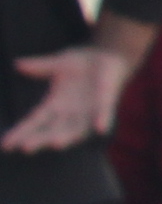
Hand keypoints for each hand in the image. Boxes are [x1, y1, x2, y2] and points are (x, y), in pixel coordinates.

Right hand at [6, 35, 139, 151]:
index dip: (20, 132)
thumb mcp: (59, 63)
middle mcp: (71, 112)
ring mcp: (89, 109)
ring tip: (54, 143)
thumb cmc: (82, 63)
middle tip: (25, 148)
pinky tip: (100, 129)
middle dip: (40, 139)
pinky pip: (104, 113)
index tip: (5, 145)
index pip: (34, 122)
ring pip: (76, 128)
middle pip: (51, 129)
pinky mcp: (106, 101)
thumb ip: (40, 66)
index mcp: (55, 104)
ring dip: (67, 135)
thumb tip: (18, 63)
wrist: (109, 55)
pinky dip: (103, 120)